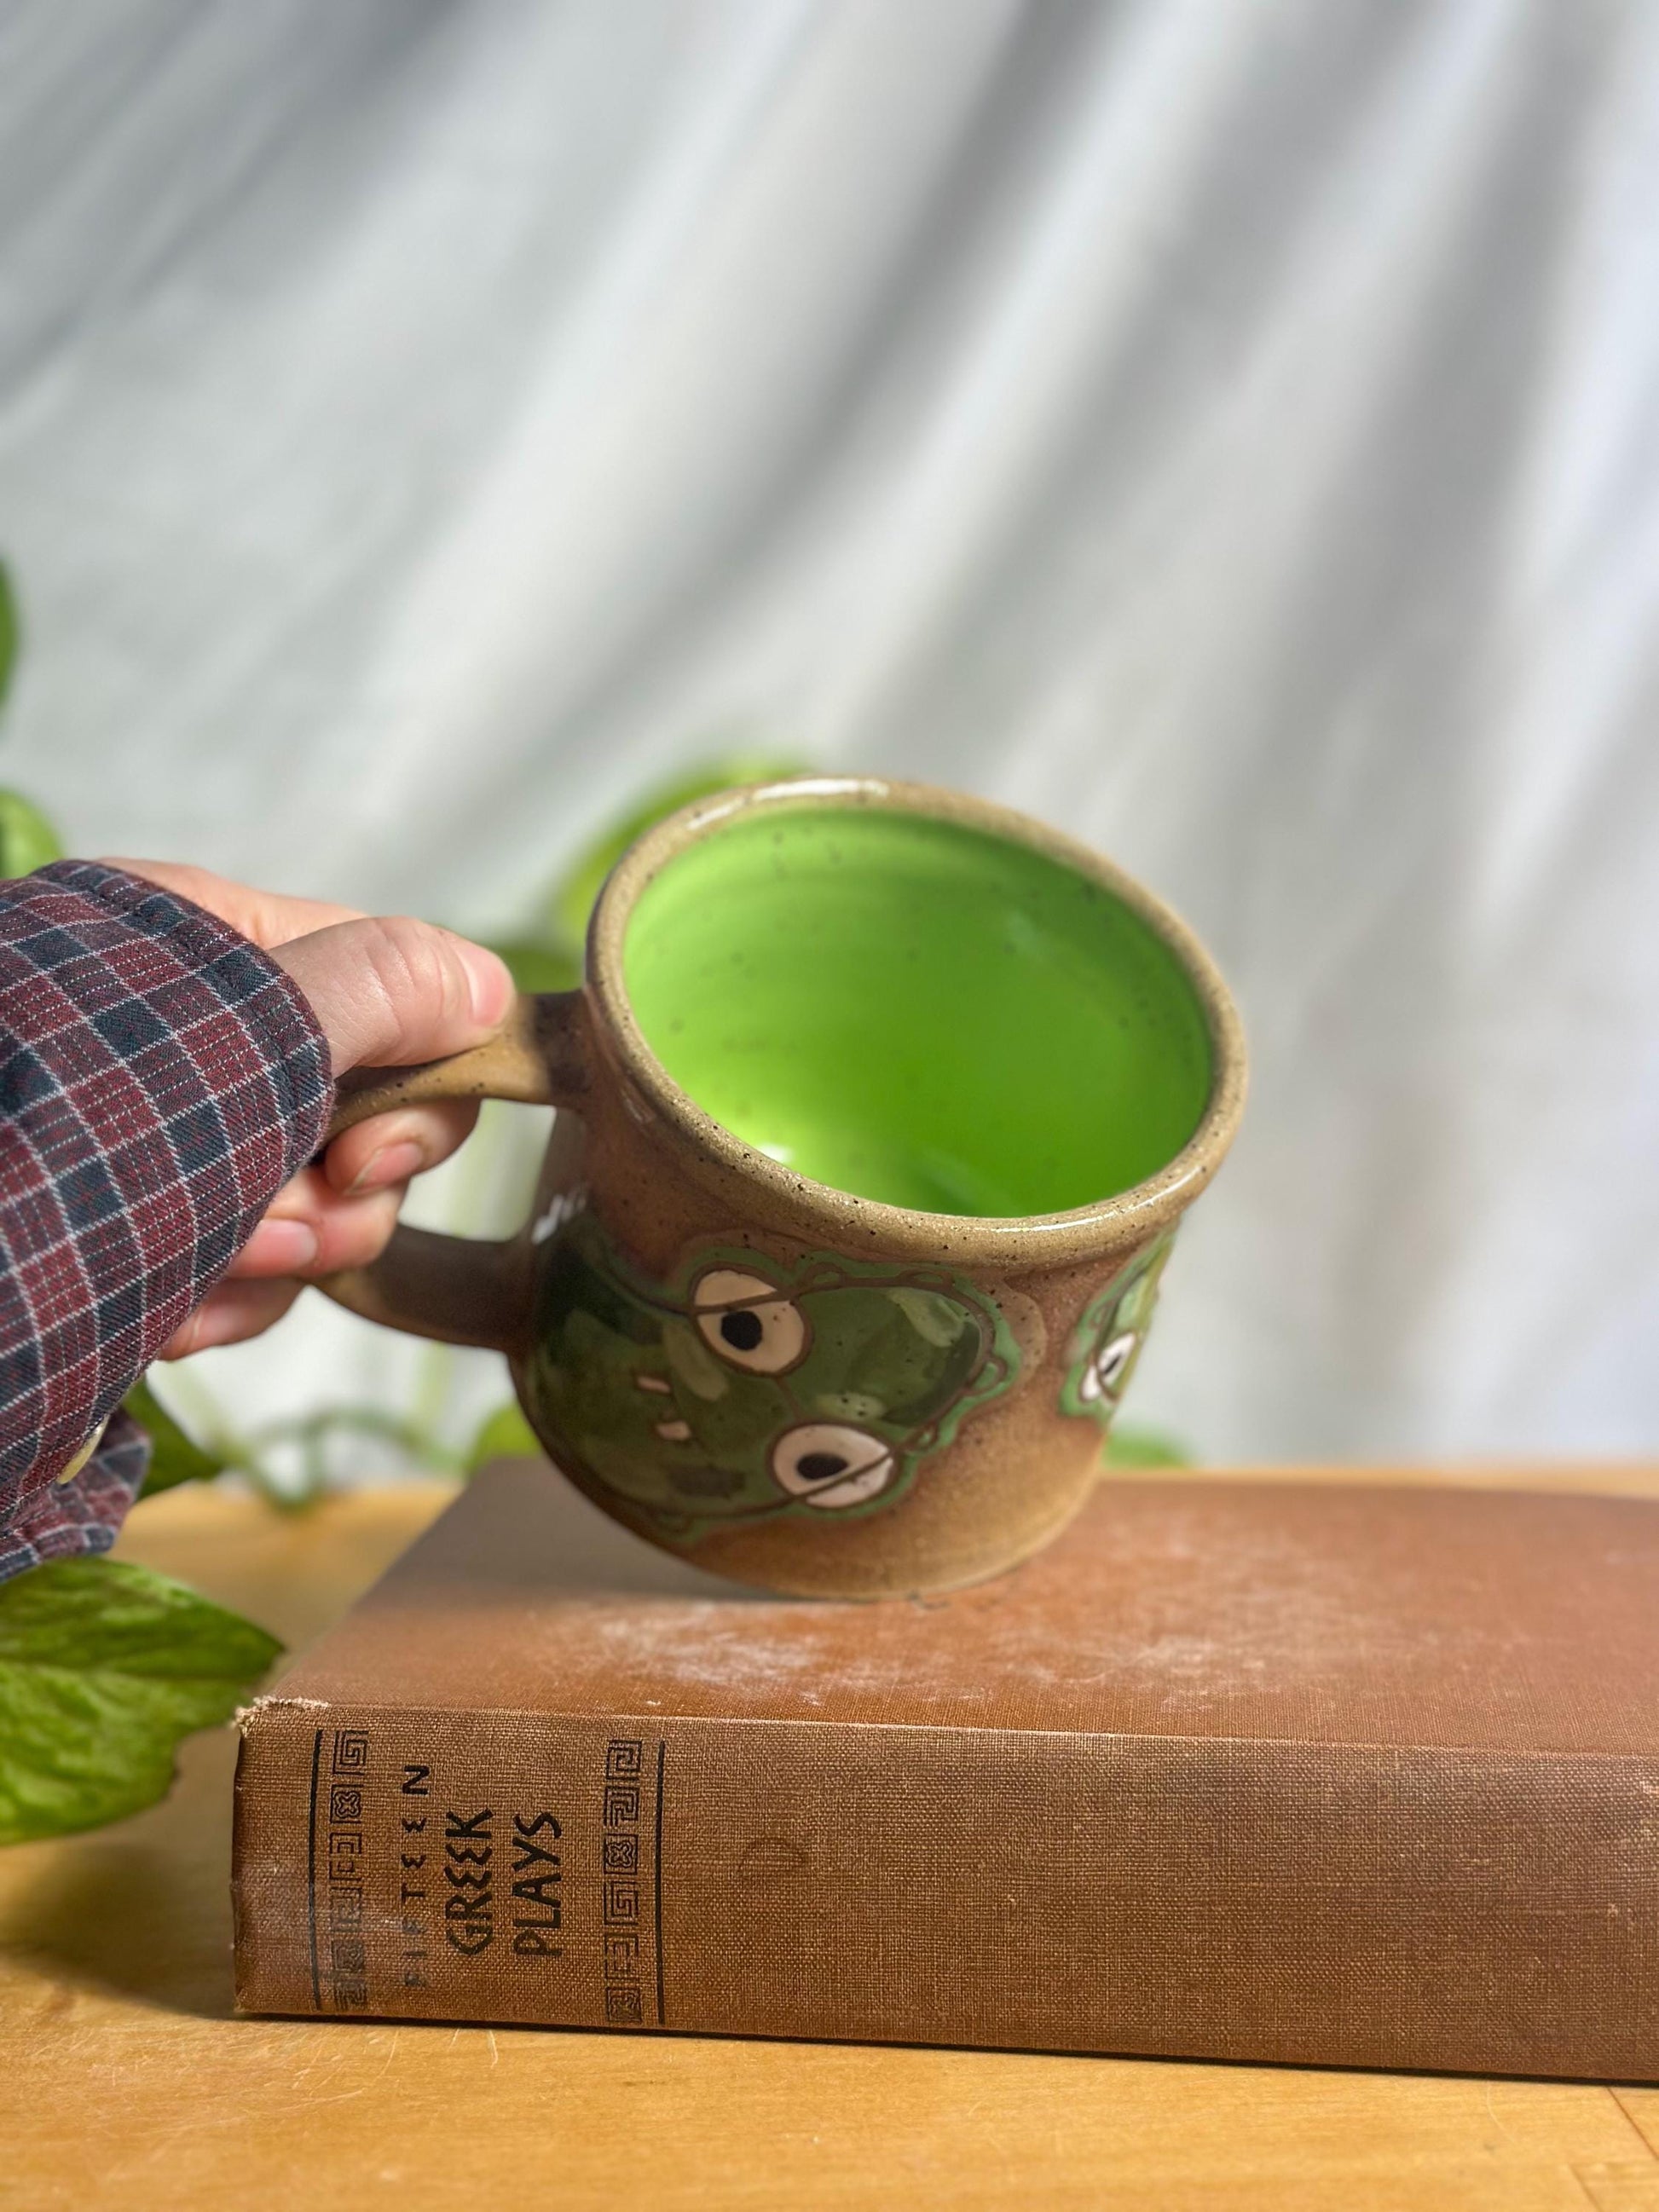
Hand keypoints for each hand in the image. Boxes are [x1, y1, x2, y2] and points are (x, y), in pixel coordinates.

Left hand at [105, 861, 512, 1357]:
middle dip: (335, 1188)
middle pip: (362, 1101)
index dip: (416, 1077)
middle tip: (282, 1228)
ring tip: (201, 1273)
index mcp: (198, 940)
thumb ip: (374, 991)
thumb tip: (484, 980)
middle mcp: (185, 1032)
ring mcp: (162, 1137)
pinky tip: (167, 1322)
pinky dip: (220, 1304)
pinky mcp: (141, 1231)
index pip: (386, 979)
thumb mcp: (234, 1044)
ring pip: (311, 1197)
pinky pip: (244, 1264)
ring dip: (278, 1256)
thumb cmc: (53, 1146)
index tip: (370, 1155)